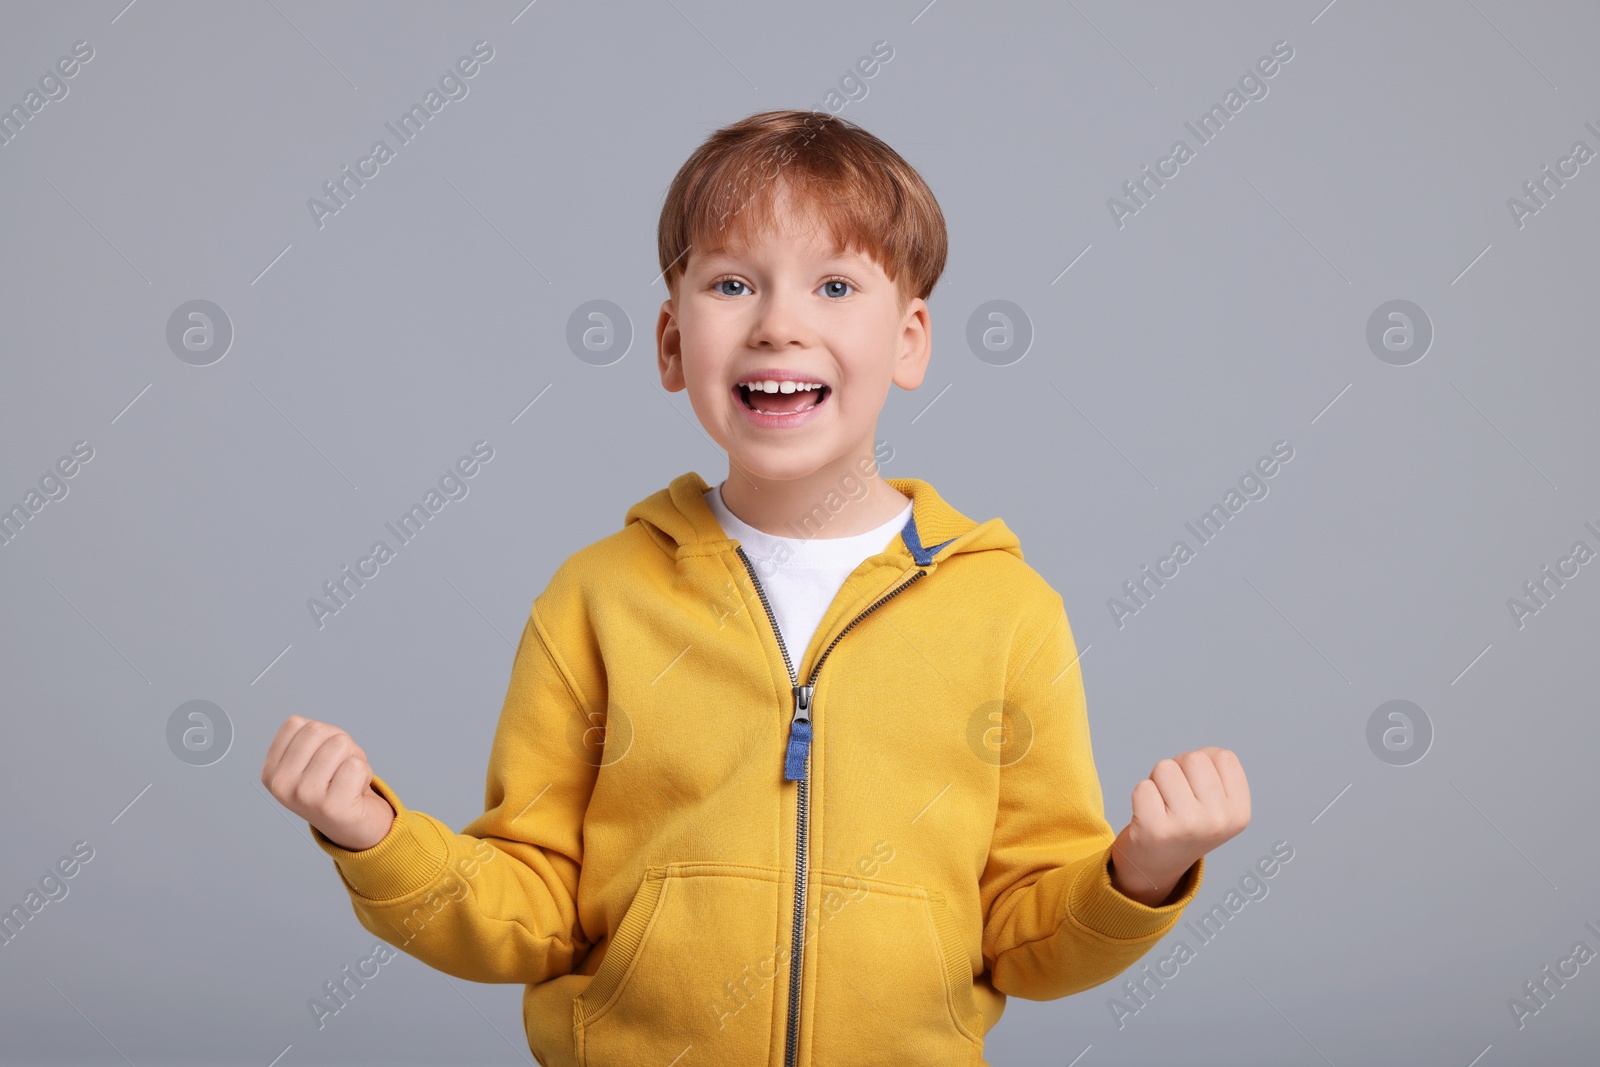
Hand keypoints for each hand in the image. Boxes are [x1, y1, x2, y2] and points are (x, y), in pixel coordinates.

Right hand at [261, 715, 395, 851]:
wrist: (354, 826)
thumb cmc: (335, 784)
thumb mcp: (310, 758)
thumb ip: (308, 738)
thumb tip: (321, 734)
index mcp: (271, 771)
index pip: (295, 724)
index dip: (319, 733)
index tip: (322, 757)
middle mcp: (281, 785)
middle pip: (317, 730)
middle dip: (339, 742)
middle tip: (340, 767)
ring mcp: (304, 797)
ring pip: (339, 744)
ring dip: (355, 757)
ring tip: (348, 779)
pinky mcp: (331, 808)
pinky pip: (356, 765)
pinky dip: (365, 773)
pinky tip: (356, 791)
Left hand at [1108, 746, 1248, 906]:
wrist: (1156, 866)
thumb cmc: (1185, 824)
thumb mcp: (1218, 805)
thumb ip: (1216, 772)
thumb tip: (1197, 757)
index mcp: (1239, 812)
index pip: (1223, 756)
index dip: (1204, 766)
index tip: (1198, 791)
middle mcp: (1218, 820)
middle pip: (1192, 758)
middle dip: (1178, 770)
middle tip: (1175, 799)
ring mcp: (1187, 825)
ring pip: (1165, 767)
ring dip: (1157, 781)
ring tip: (1162, 806)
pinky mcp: (1155, 829)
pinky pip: (1142, 786)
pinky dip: (1140, 796)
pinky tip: (1148, 816)